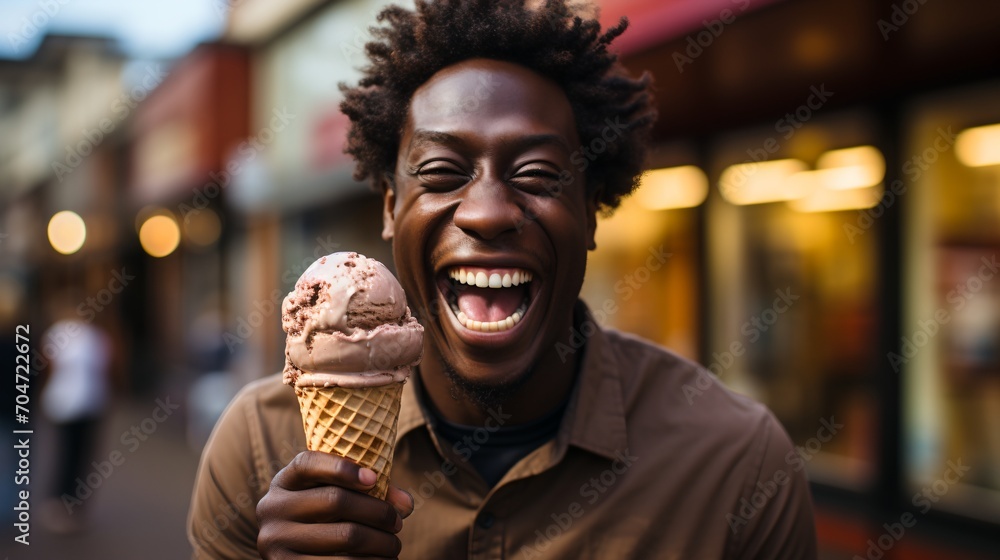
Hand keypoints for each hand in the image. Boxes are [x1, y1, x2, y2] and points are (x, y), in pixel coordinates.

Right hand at [256, 451, 414, 558]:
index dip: (342, 468)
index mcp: (283, 483)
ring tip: (394, 546)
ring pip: (346, 536)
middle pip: (336, 500)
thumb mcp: (335, 499)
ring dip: (381, 542)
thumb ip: (370, 492)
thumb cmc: (324, 522)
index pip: (308, 464)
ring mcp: (275, 542)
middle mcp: (271, 509)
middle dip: (378, 512)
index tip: (374, 478)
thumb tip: (405, 504)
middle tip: (397, 523)